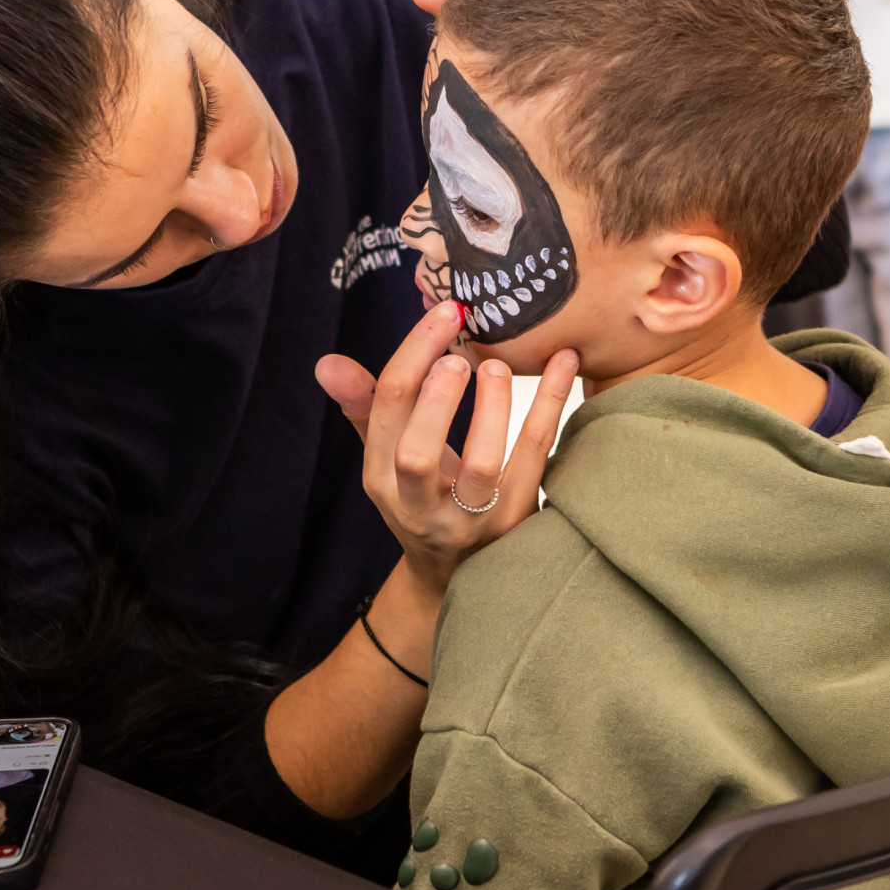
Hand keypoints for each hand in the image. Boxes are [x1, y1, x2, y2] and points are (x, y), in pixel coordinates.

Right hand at [317, 301, 581, 591]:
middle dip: (437, 401)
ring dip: (490, 410)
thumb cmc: (424, 497)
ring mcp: (469, 520)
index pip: (385, 413)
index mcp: (380, 478)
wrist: (460, 575)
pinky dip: (549, 407)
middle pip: (417, 455)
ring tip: (496, 366)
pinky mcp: (516, 523)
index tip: (443, 314)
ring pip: (480, 468)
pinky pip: (535, 461)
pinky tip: (563, 364)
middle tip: (460, 356)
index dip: (412, 357)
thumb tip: (326, 363)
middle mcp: (417, 505)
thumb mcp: (387, 458)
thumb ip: (365, 407)